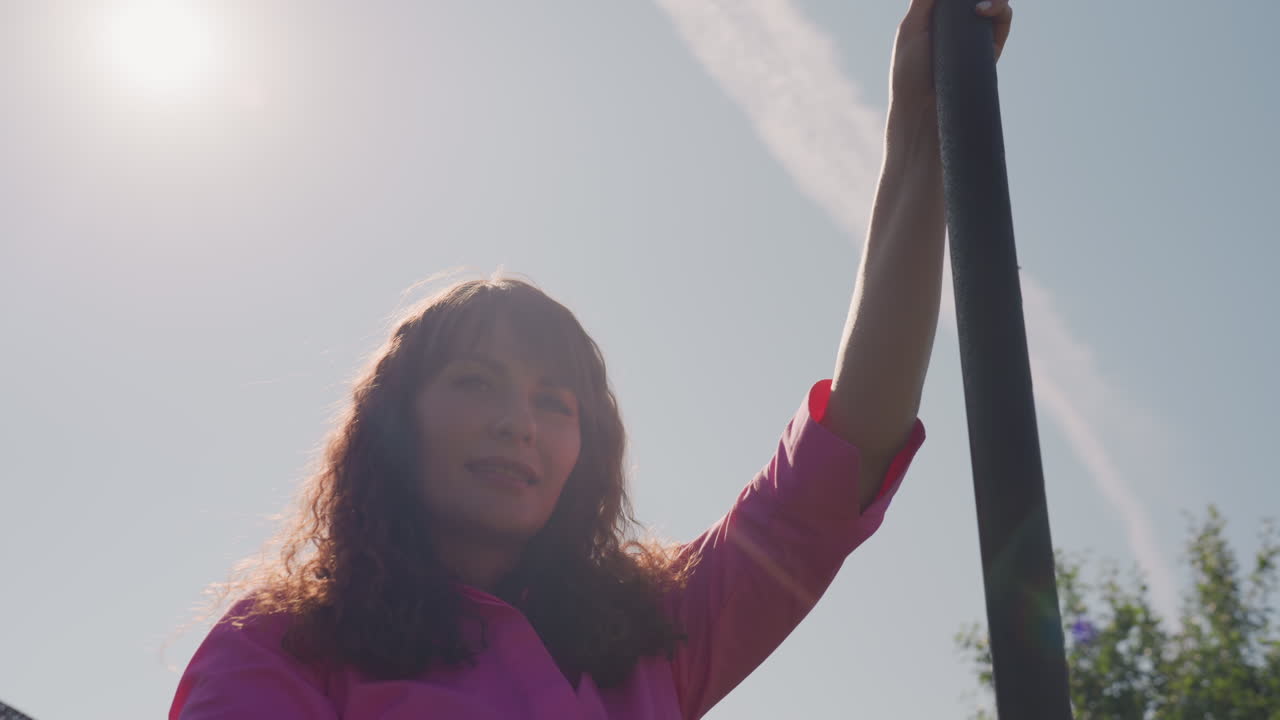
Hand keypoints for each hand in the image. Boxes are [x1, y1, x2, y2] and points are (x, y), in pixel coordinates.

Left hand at [890, 0, 1013, 111]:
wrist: (923, 109)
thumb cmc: (909, 73)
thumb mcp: (910, 29)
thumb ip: (923, 1)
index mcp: (937, 17)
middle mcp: (958, 25)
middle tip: (974, 0)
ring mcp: (975, 36)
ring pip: (995, 4)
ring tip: (980, 6)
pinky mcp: (990, 50)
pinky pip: (1003, 22)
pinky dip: (1000, 9)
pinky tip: (983, 10)